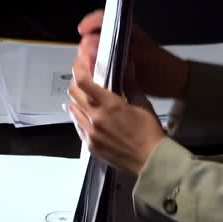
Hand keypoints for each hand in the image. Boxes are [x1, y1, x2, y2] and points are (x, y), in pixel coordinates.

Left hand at [67, 61, 166, 175]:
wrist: (150, 160)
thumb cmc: (149, 131)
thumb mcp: (143, 104)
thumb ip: (130, 84)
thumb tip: (127, 65)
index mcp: (109, 105)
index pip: (83, 82)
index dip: (78, 68)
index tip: (79, 61)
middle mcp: (95, 118)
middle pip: (73, 93)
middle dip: (76, 81)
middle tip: (84, 77)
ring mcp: (90, 133)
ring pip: (72, 109)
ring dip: (77, 99)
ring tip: (85, 95)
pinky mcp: (89, 145)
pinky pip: (77, 125)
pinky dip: (78, 115)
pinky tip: (85, 113)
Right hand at [75, 10, 188, 100]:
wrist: (175, 83)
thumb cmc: (160, 67)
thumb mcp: (137, 58)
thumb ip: (115, 54)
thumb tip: (91, 50)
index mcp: (126, 31)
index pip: (102, 18)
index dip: (90, 22)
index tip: (81, 31)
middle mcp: (120, 39)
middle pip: (94, 36)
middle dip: (87, 47)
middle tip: (87, 60)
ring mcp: (118, 53)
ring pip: (95, 52)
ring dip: (88, 60)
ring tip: (89, 70)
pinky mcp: (118, 67)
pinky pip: (100, 64)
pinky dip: (94, 69)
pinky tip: (92, 78)